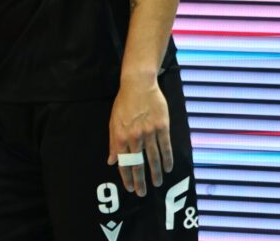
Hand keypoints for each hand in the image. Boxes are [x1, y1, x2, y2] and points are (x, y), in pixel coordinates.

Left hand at [107, 76, 172, 196]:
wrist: (138, 85)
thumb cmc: (124, 103)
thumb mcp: (113, 122)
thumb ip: (113, 143)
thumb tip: (111, 161)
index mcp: (120, 136)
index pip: (123, 161)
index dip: (126, 176)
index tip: (130, 187)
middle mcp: (134, 136)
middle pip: (138, 163)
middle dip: (140, 180)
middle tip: (142, 193)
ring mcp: (149, 132)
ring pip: (153, 157)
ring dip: (155, 173)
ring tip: (156, 183)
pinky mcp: (162, 126)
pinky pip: (165, 146)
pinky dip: (167, 159)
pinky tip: (168, 168)